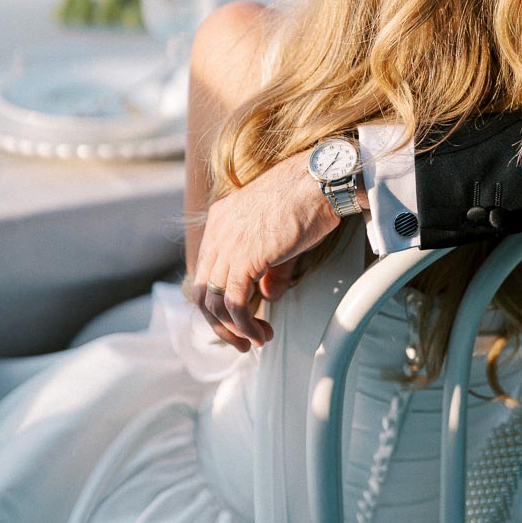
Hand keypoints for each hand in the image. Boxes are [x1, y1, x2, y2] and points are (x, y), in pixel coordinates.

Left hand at [191, 150, 341, 349]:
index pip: (205, 270)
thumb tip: (267, 297)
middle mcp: (217, 232)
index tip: (236, 318)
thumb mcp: (281, 238)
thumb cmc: (308, 201)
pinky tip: (260, 333)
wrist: (320, 182)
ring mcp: (227, 244)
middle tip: (240, 340)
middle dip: (219, 323)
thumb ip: (269, 269)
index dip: (217, 300)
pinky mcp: (244, 259)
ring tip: (256, 340)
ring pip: (214, 302)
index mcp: (220, 221)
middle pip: (202, 291)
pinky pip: (235, 303)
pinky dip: (245, 325)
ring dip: (233, 330)